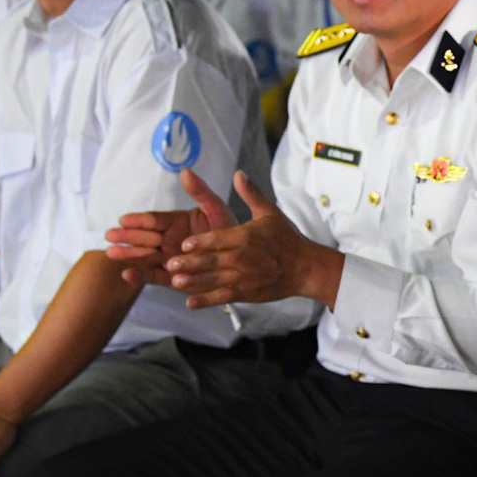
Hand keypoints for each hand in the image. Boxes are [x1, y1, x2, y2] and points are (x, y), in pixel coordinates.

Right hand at [105, 166, 233, 286]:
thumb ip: (201, 192)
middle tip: (109, 236)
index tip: (124, 219)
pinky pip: (155, 276)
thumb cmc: (228, 230)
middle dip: (127, 236)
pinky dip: (140, 276)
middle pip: (145, 237)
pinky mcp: (172, 277)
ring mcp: (169, 258)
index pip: (155, 220)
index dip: (140, 220)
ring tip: (111, 253)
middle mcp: (169, 240)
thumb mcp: (216, 209)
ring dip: (128, 255)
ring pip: (145, 256)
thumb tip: (185, 170)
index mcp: (176, 222)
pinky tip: (126, 274)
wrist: (240, 259)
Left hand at [164, 171, 338, 307]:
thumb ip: (250, 194)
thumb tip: (238, 174)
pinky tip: (190, 302)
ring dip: (193, 281)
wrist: (306, 268)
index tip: (183, 245)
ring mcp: (244, 277)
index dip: (199, 242)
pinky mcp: (246, 293)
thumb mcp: (270, 213)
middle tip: (170, 264)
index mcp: (246, 236)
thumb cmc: (287, 239)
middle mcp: (243, 257)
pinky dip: (205, 301)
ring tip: (175, 282)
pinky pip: (222, 298)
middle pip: (211, 260)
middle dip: (189, 263)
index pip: (217, 239)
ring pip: (213, 280)